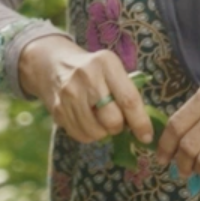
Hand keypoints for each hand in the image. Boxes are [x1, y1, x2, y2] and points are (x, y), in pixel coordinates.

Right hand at [21, 35, 152, 146]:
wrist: (53, 63)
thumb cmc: (91, 69)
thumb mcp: (110, 69)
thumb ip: (126, 92)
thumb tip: (142, 128)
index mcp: (106, 63)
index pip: (128, 100)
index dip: (140, 123)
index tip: (146, 136)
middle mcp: (86, 77)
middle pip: (112, 120)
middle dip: (119, 127)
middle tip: (117, 121)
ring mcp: (69, 94)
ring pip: (96, 132)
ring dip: (103, 132)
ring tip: (100, 120)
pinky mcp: (57, 109)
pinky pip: (80, 135)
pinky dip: (88, 134)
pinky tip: (87, 121)